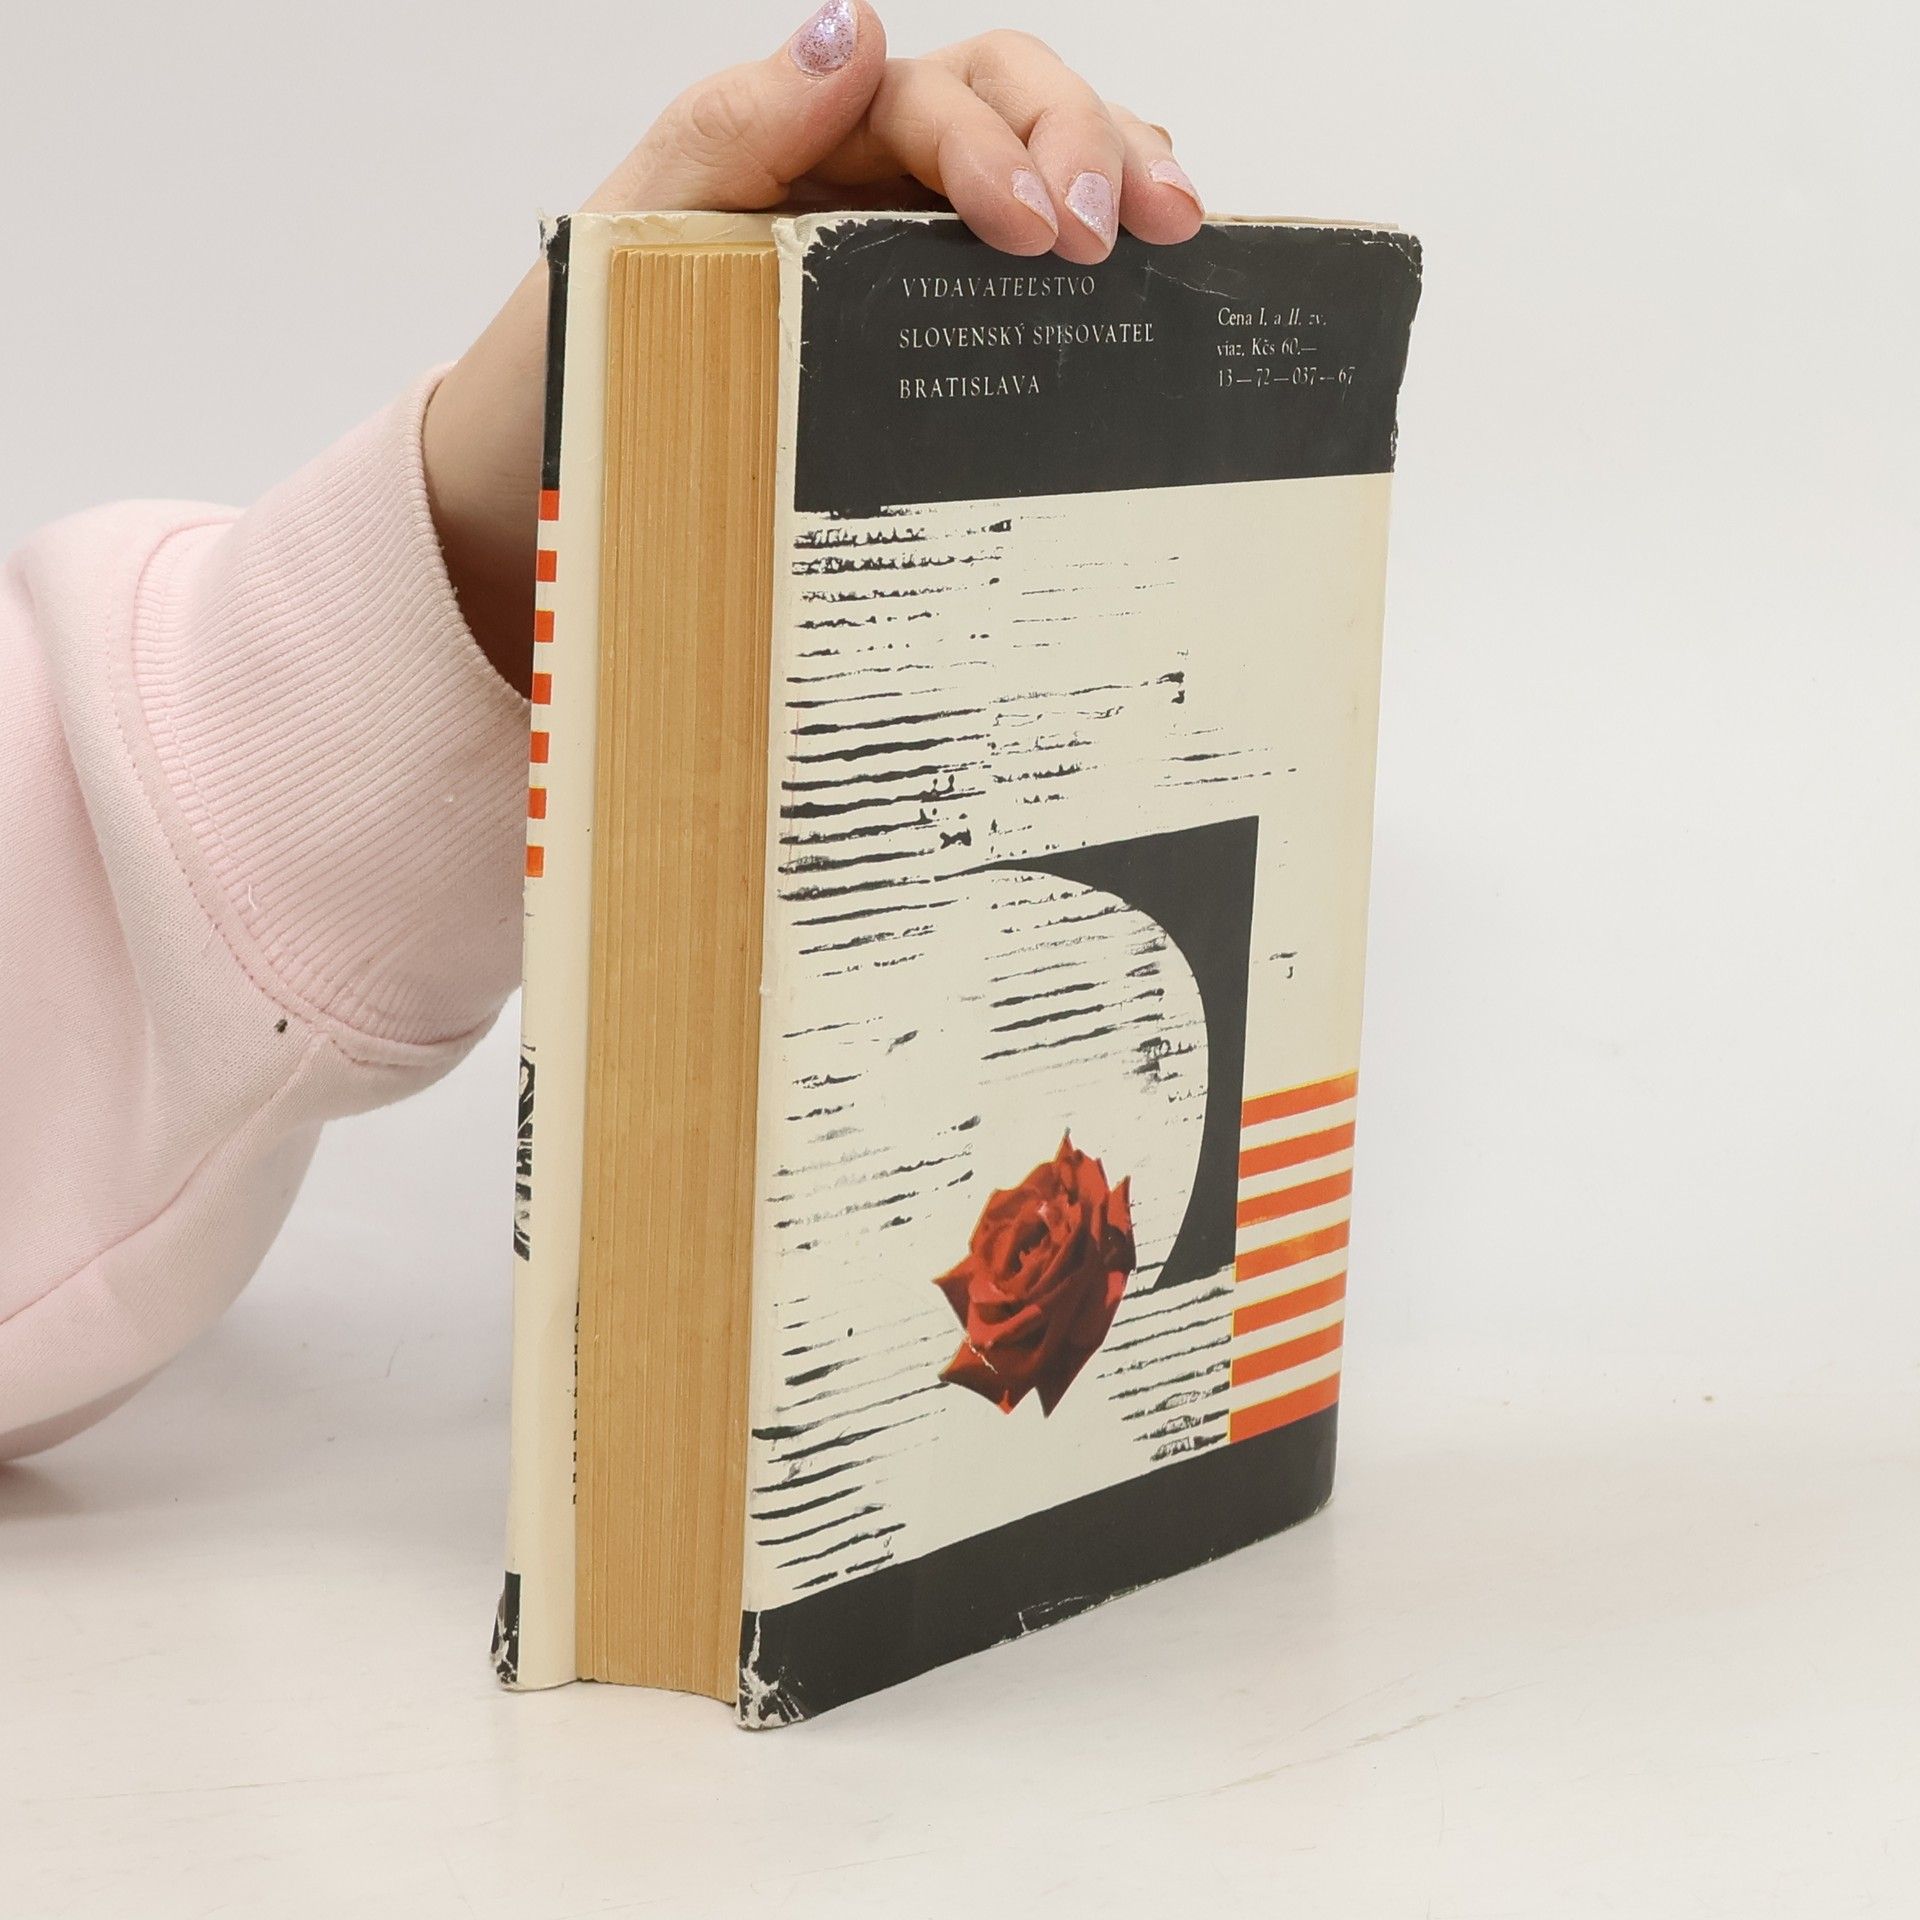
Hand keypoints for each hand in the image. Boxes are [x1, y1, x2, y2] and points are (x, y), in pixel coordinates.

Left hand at [421, 3, 1205, 694]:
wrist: (538, 495)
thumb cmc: (572, 368)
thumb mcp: (629, 236)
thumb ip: (730, 132)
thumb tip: (853, 32)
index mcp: (803, 145)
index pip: (930, 97)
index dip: (998, 141)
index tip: (1032, 226)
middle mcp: (867, 185)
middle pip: (1010, 105)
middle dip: (1084, 144)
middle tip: (1127, 230)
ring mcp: (906, 261)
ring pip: (1044, 173)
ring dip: (1121, 176)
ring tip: (1176, 232)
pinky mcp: (930, 343)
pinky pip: (1027, 281)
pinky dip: (1105, 267)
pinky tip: (1155, 285)